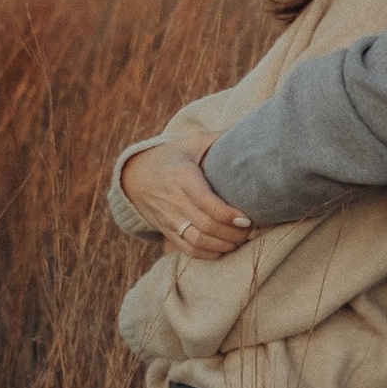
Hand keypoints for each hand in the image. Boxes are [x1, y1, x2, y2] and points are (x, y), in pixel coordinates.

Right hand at [120, 135, 253, 257]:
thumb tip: (252, 133)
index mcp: (181, 176)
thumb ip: (219, 138)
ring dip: (224, 245)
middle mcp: (172, 200)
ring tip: (241, 239)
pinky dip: (209, 253)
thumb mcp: (193, 141)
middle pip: (205, 225)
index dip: (228, 214)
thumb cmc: (173, 156)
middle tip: (251, 229)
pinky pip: (188, 249)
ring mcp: (168, 218)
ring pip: (198, 241)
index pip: (205, 202)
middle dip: (233, 233)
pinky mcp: (166, 231)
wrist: (134, 176)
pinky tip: (225, 247)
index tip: (248, 218)